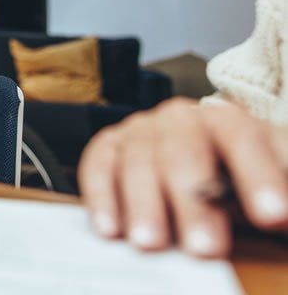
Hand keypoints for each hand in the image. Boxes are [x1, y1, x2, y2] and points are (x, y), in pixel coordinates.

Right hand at [79, 97, 287, 256]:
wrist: (207, 156)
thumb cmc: (241, 177)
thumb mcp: (275, 180)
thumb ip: (284, 195)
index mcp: (228, 121)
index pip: (242, 139)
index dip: (257, 176)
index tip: (274, 216)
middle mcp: (181, 119)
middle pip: (183, 153)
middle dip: (193, 203)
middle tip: (205, 248)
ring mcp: (142, 131)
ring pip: (138, 161)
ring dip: (144, 206)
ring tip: (152, 244)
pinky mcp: (110, 146)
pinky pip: (99, 166)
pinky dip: (102, 196)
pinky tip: (110, 228)